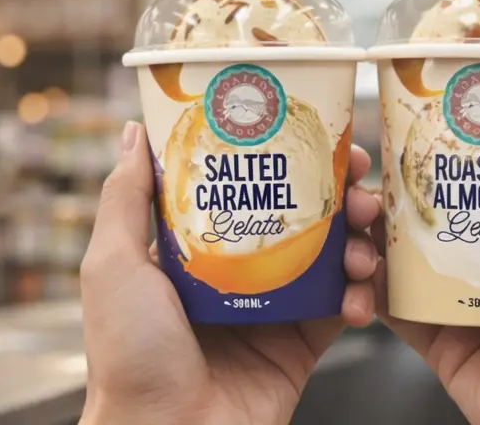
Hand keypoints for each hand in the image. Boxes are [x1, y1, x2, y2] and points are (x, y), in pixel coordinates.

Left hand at [80, 121, 380, 424]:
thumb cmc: (128, 355)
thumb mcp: (113, 264)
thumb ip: (126, 198)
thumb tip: (135, 130)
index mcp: (190, 247)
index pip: (238, 182)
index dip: (273, 151)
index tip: (305, 124)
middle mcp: (233, 271)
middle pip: (294, 211)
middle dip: (333, 185)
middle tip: (357, 171)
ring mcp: (271, 307)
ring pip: (328, 252)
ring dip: (357, 233)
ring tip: (366, 226)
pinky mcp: (300, 345)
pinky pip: (343, 308)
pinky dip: (363, 293)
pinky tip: (364, 288)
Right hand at [374, 90, 479, 424]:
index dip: (448, 148)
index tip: (414, 116)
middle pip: (433, 214)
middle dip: (392, 188)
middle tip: (367, 168)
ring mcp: (466, 306)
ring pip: (400, 258)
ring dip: (368, 235)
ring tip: (355, 220)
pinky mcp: (441, 345)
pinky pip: (392, 311)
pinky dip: (363, 292)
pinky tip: (350, 269)